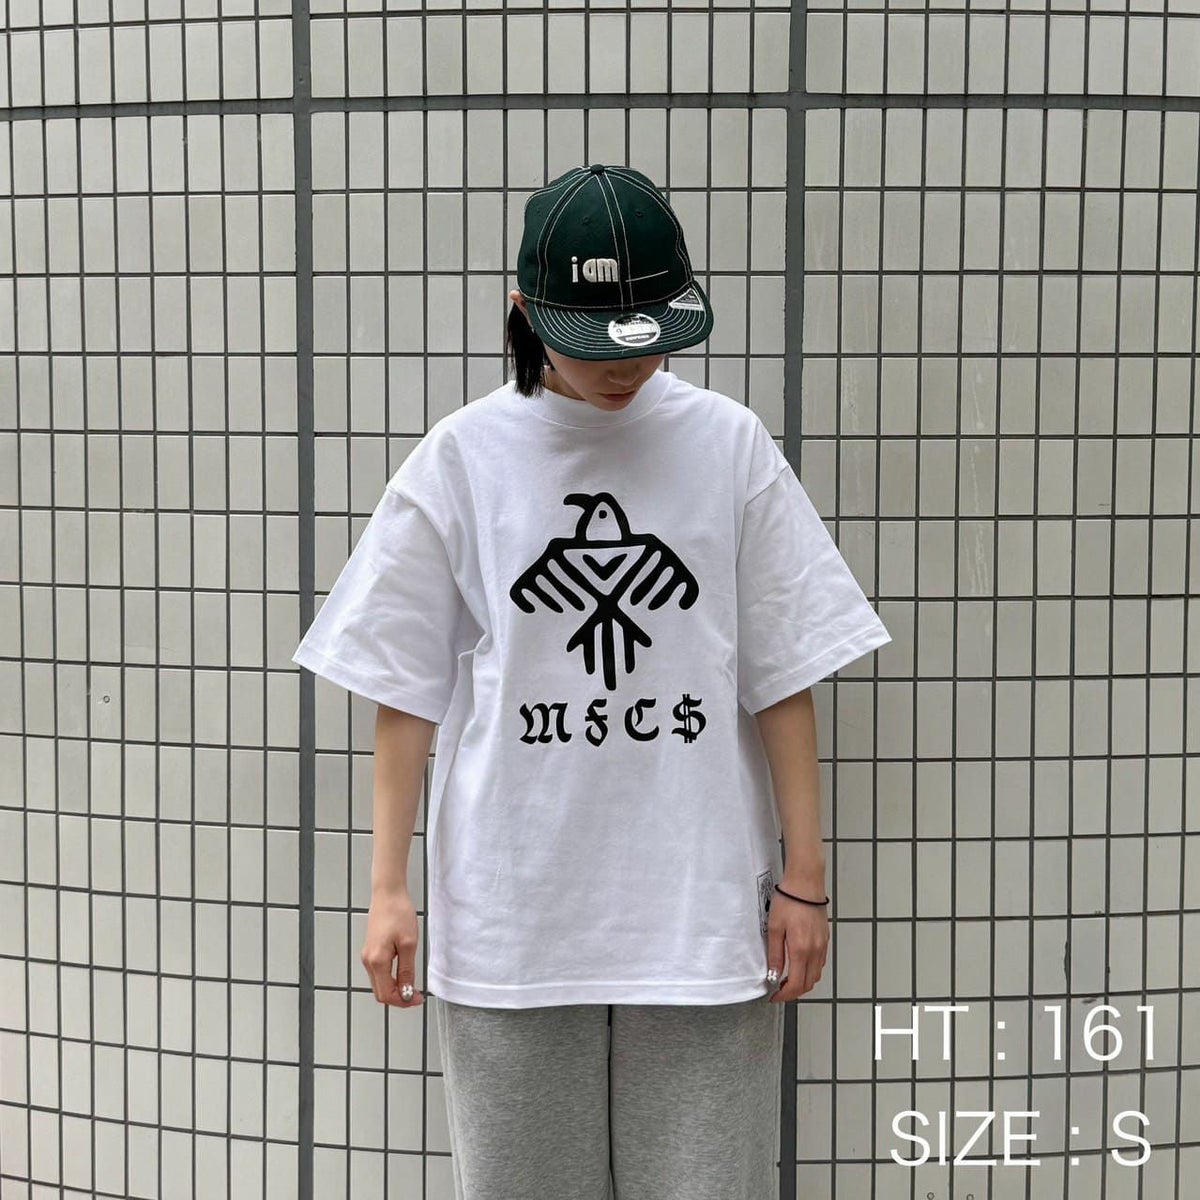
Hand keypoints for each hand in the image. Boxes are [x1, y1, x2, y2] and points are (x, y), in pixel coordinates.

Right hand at [361, 888, 423, 1007]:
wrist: (388, 894)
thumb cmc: (398, 913)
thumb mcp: (408, 944)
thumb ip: (406, 971)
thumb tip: (407, 992)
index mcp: (376, 961)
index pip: (386, 994)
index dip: (403, 1001)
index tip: (418, 999)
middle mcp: (368, 961)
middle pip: (380, 992)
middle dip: (399, 998)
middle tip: (416, 995)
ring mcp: (368, 956)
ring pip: (379, 984)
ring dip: (395, 989)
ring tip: (412, 985)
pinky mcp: (371, 950)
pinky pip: (379, 973)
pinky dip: (390, 979)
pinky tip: (403, 974)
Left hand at [766, 889, 828, 1002]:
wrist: (806, 884)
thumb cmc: (789, 900)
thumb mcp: (774, 928)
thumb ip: (774, 954)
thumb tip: (773, 974)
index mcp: (801, 950)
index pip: (796, 985)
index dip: (784, 996)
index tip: (775, 997)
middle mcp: (815, 951)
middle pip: (808, 984)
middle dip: (794, 992)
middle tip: (779, 990)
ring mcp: (822, 946)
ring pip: (816, 975)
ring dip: (803, 982)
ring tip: (787, 979)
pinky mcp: (825, 939)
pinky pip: (819, 963)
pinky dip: (810, 971)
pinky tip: (799, 964)